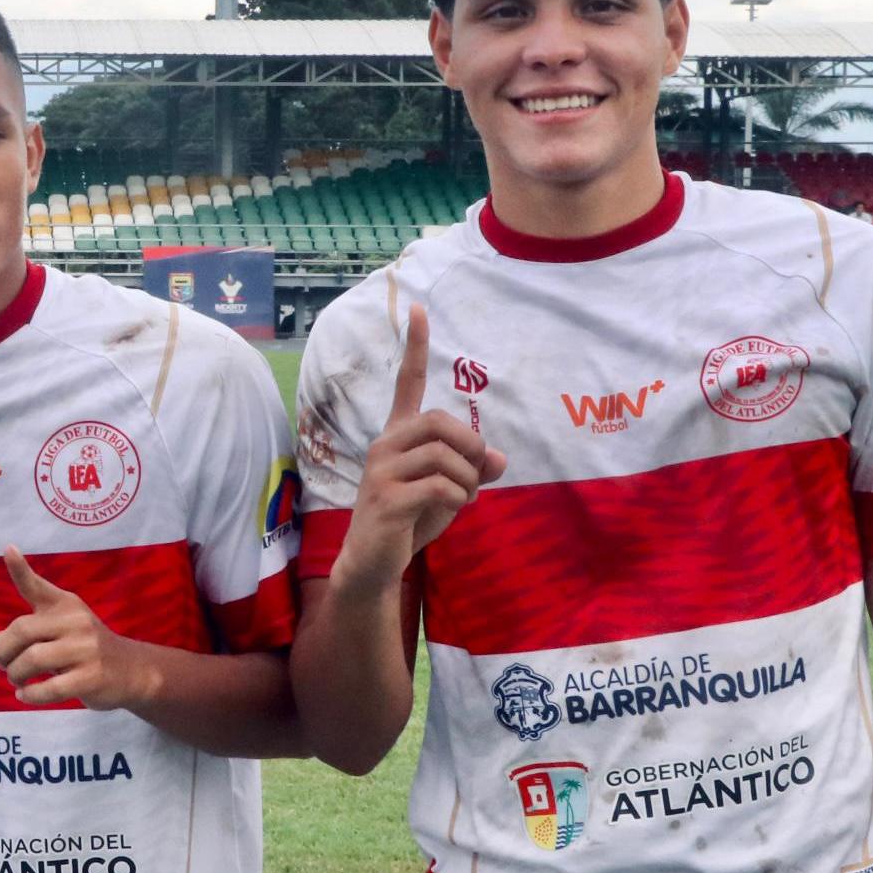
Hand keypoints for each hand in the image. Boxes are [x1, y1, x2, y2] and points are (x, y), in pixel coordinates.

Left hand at [0, 547, 162, 709]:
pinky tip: (25, 695)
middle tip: (3, 665)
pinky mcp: (91, 677)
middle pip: (21, 631)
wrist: (131, 671)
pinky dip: (30, 695)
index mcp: (64, 605)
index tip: (7, 549)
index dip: (20, 569)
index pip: (37, 586)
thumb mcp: (51, 638)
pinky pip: (50, 688)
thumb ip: (13, 643)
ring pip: (32, 660)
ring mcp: (86, 649)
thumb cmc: (81, 650)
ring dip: (15, 675)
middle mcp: (75, 621)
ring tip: (16, 681)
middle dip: (3, 652)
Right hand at [333, 304, 506, 585]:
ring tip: (461, 499)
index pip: (407, 382)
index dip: (416, 346)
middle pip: (441, 422)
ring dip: (468, 480)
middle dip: (471, 447)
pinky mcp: (386, 498)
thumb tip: (499, 458)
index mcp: (397, 436)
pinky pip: (442, 486)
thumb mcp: (449, 491)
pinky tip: (449, 511)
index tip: (418, 309)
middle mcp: (385, 445)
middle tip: (476, 474)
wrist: (373, 563)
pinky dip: (459, 499)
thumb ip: (472, 469)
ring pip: (446, 455)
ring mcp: (381, 471)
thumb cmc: (410, 521)